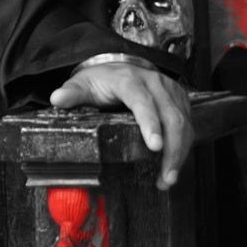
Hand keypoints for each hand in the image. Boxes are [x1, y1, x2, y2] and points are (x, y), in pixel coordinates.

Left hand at [49, 57, 192, 190]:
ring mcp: (169, 90)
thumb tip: (57, 99)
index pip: (142, 101)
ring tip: (168, 178)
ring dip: (180, 152)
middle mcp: (154, 82)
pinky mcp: (179, 99)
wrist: (115, 67)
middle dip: (172, 149)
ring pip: (183, 122)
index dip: (150, 123)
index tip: (155, 146)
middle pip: (171, 116)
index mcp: (128, 79)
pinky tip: (174, 165)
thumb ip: (72, 93)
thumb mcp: (82, 85)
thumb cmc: (99, 81)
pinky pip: (188, 124)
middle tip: (165, 177)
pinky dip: (184, 146)